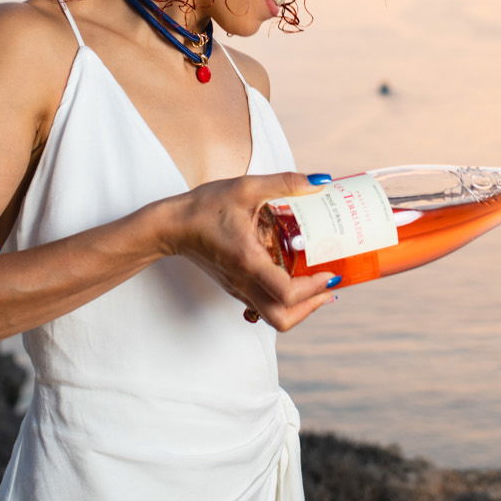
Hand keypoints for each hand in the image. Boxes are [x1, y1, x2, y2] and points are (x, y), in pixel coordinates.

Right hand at [160, 171, 336, 330]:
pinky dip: (285, 299)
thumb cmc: (204, 207)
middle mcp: (244, 282)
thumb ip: (285, 182)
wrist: (170, 226)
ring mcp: (238, 288)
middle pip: (282, 319)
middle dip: (311, 308)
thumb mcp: (246, 187)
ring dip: (300, 307)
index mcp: (248, 261)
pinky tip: (294, 275)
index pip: (286, 293)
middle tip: (328, 287)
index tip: (329, 273)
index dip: (313, 288)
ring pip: (273, 317)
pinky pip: (263, 304)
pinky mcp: (234, 286)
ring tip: (317, 286)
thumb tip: (320, 182)